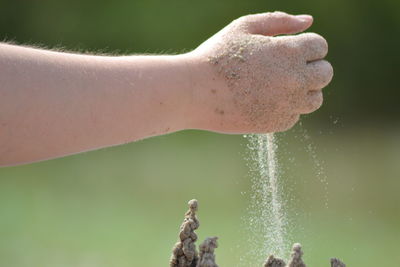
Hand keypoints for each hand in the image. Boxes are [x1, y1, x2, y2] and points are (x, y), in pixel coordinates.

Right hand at [188, 11, 332, 132]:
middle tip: (285, 68)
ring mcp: (287, 104)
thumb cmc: (216, 56)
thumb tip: (308, 22)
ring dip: (303, 91)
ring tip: (278, 86)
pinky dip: (285, 109)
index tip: (289, 50)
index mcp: (289, 52)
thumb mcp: (244, 28)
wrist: (195, 92)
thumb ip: (279, 21)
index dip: (306, 46)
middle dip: (311, 68)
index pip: (320, 47)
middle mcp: (295, 79)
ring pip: (315, 99)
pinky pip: (294, 116)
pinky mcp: (276, 124)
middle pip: (325, 74)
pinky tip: (264, 100)